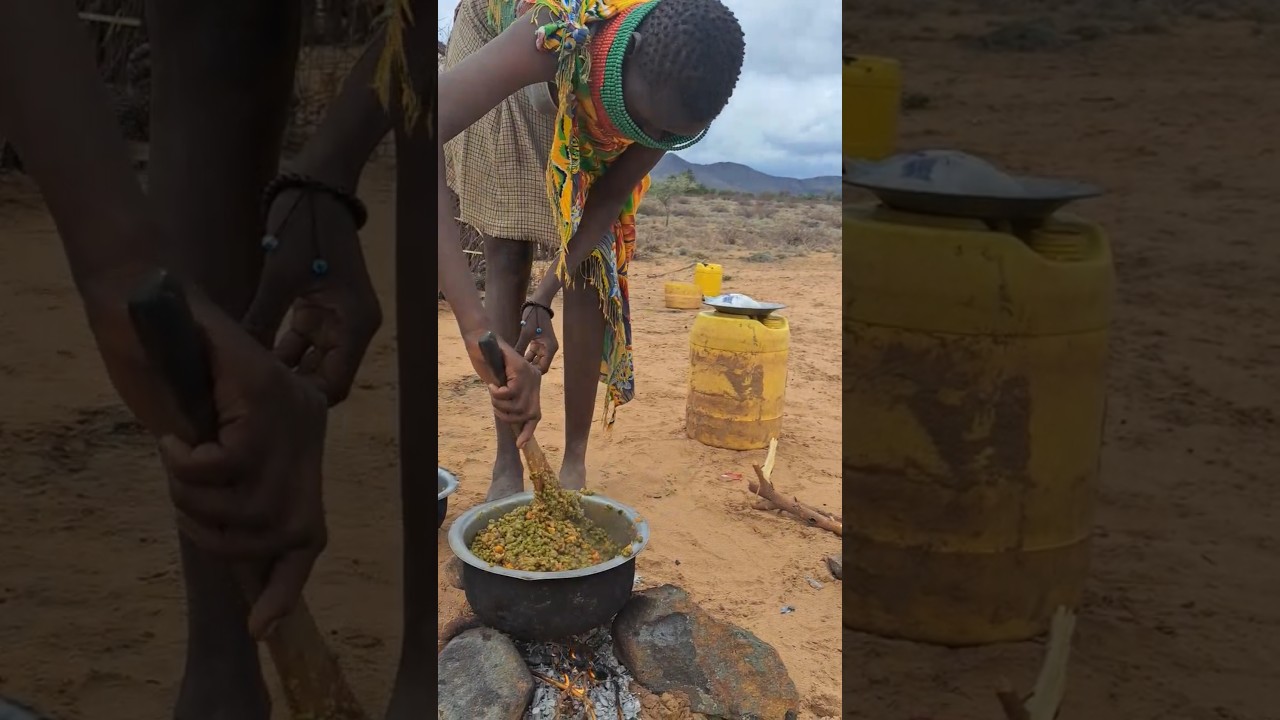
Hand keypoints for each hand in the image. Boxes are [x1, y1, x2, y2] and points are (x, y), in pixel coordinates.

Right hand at [92, 284, 329, 639]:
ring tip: (178, 470)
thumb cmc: (174, 371)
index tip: (261, 626)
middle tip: (188, 511)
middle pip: (288, 532)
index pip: (310, 533)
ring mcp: (291, 410)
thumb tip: (240, 558)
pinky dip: (191, 467)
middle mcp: (309, 426)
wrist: (151, 299)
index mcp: (301, 440)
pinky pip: (230, 465)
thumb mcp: (204, 443)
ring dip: (200, 504)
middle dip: (226, 542)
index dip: (286, 585)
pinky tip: (175, 443)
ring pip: (254, 506)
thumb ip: (226, 490)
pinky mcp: (262, 393)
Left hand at [243, 187, 380, 405]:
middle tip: (247, 404)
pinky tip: (249, 360)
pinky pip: (301, 342)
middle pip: (324, 376)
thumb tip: (235, 361)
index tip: (265, 411)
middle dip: (291, 389)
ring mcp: (336, 319)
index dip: (303, 401)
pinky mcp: (320, 309)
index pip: (334, 383)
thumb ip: (262, 320)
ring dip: (282, 370)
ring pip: (310, 361)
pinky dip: (280, 351)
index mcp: (354, 324)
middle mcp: (351, 327)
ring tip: (242, 386)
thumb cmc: (304, 230)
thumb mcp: (280, 276)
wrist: (315, 190)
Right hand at [465, 331, 541, 446]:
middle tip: (496, 407)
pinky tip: (492, 385)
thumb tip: (513, 422)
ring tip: (493, 394)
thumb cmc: (491, 363)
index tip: (520, 445)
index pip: (536, 415)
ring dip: (501, 405)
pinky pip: (510, 393)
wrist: (484, 341)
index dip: (528, 431)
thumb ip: (509, 400)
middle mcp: (536, 380)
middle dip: (509, 417)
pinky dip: (498, 394)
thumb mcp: (501, 385)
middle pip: (529, 414)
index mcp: (533, 385)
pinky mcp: (520, 370)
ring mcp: (530, 375)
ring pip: (518, 406)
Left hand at [515, 304, 557, 374]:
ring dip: (527, 363)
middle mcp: (549, 349)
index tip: (521, 377)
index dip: (533, 373)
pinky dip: (526, 357)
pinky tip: (516, 360)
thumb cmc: (534, 318)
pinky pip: (533, 354)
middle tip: (515, 374)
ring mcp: (544, 346)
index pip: (543, 368)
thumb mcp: (526, 333)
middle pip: (540, 365)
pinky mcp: (539, 343)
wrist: (537, 304)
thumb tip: (512, 360)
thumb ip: (520, 347)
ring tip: (514, 369)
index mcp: (549, 348)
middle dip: (529, 370)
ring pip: (535, 360)